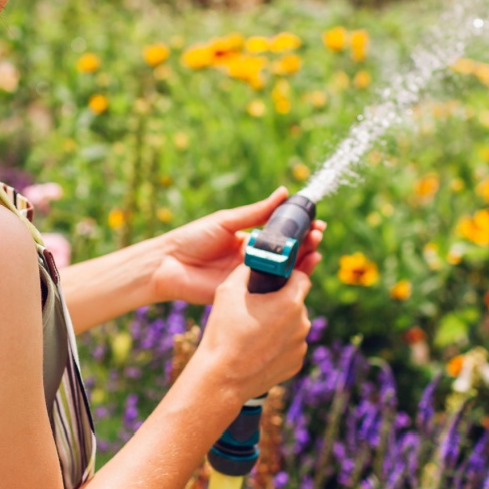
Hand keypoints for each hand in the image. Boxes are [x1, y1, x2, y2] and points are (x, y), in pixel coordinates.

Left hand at [151, 186, 325, 304]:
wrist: (169, 264)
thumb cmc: (194, 238)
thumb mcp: (228, 221)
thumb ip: (256, 212)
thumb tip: (283, 192)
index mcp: (250, 240)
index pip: (282, 235)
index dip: (300, 231)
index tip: (316, 224)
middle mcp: (255, 259)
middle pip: (288, 254)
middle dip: (307, 245)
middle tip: (319, 236)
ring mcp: (252, 278)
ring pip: (283, 272)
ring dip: (303, 262)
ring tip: (316, 250)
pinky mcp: (246, 295)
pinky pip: (270, 290)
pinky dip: (288, 283)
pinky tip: (302, 272)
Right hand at [198, 263, 313, 402]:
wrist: (222, 378)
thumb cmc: (224, 332)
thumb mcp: (228, 291)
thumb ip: (245, 270)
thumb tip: (253, 261)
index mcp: (290, 303)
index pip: (302, 278)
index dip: (288, 276)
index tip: (274, 280)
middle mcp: (302, 324)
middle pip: (296, 303)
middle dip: (281, 302)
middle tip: (258, 308)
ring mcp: (301, 346)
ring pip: (294, 326)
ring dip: (281, 324)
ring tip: (255, 332)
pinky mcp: (296, 364)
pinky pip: (291, 346)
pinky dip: (279, 345)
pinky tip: (259, 349)